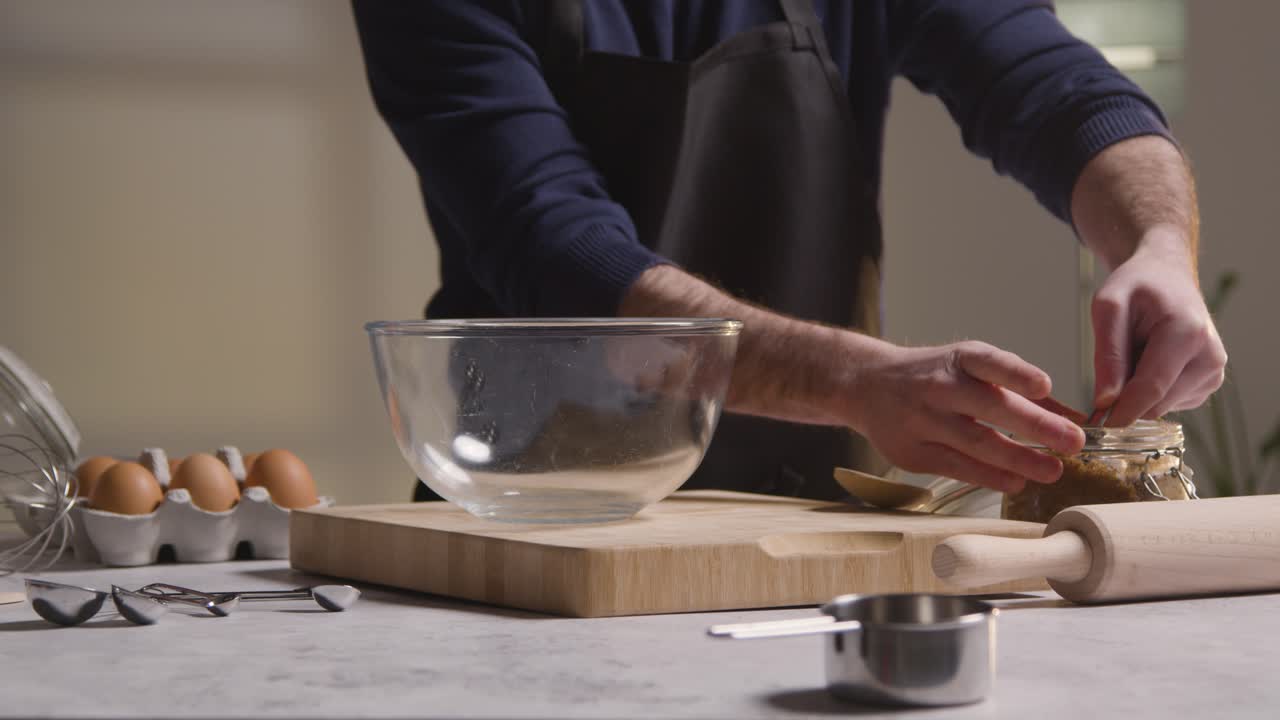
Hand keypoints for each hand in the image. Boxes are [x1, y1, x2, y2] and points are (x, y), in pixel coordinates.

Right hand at [843, 339, 1086, 493]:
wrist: (867, 385)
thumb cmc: (934, 375)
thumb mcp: (971, 365)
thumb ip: (1020, 388)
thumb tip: (1075, 416)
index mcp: (958, 358)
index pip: (989, 362)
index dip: (1016, 373)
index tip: (1044, 385)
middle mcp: (939, 386)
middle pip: (990, 407)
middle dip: (1035, 426)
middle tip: (1073, 442)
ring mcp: (922, 420)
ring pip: (976, 443)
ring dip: (1019, 459)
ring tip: (1053, 471)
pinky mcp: (912, 452)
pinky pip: (957, 467)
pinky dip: (990, 476)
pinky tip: (1016, 481)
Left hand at [1091, 230, 1226, 425]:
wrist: (1167, 275)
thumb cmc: (1137, 286)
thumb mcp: (1109, 307)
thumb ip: (1108, 354)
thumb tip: (1106, 401)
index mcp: (1188, 333)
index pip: (1151, 387)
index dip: (1121, 411)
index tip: (1094, 427)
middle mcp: (1210, 357)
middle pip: (1156, 403)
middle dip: (1124, 399)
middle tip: (1108, 369)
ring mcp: (1213, 373)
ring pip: (1160, 408)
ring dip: (1136, 393)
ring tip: (1135, 355)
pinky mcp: (1207, 383)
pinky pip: (1167, 403)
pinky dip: (1149, 391)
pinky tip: (1148, 361)